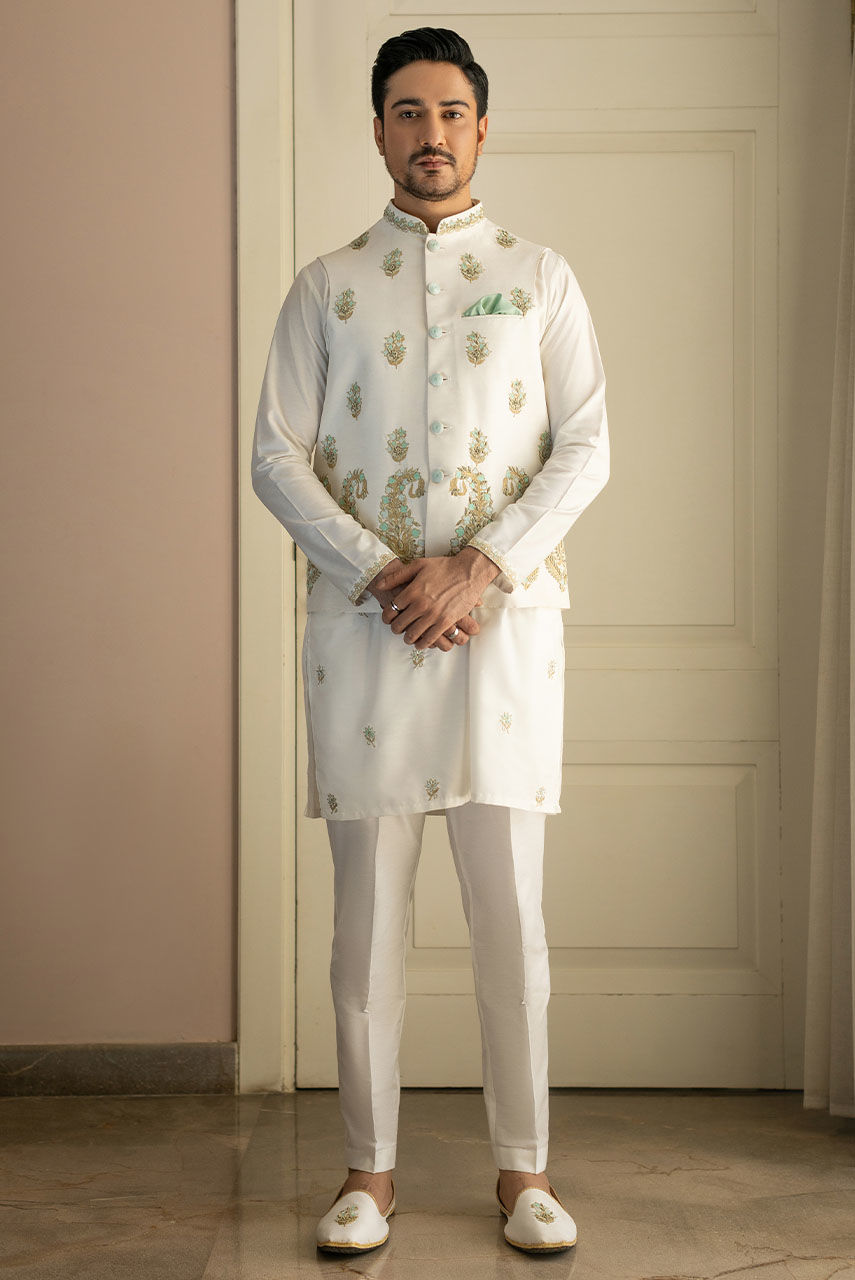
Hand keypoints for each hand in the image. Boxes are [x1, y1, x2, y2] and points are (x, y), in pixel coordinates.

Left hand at [372, 548, 499, 648]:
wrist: (469, 572)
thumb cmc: (444, 567)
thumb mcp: (418, 565)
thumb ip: (397, 576)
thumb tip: (380, 584)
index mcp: (412, 591)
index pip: (391, 610)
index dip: (386, 617)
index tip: (388, 619)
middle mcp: (420, 605)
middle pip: (399, 625)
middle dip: (396, 629)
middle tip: (397, 629)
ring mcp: (433, 615)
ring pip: (413, 635)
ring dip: (408, 639)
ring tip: (409, 637)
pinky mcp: (446, 622)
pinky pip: (430, 639)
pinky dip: (423, 643)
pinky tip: (421, 642)